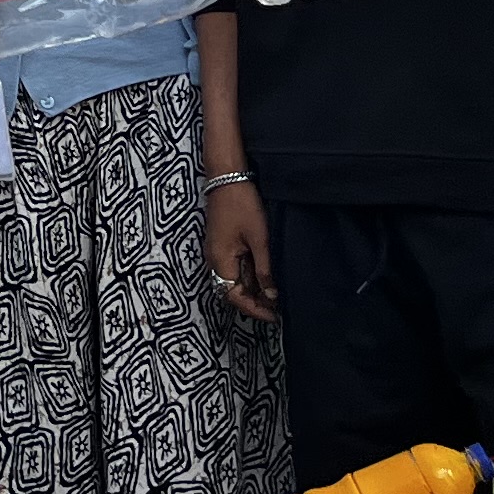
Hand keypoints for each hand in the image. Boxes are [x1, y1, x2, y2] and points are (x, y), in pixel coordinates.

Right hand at [206, 184, 277, 323]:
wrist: (227, 177)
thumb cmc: (243, 205)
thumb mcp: (259, 239)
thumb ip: (265, 270)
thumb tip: (271, 296)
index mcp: (220, 261)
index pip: (234, 297)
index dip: (254, 309)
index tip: (275, 316)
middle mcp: (214, 260)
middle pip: (231, 291)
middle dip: (254, 302)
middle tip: (278, 308)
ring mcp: (217, 252)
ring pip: (234, 281)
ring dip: (252, 290)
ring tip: (276, 295)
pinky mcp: (222, 244)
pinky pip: (234, 268)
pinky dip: (249, 277)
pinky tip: (266, 277)